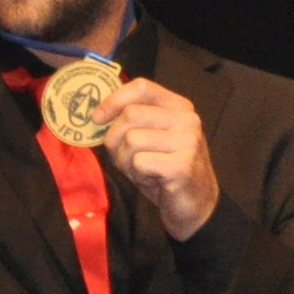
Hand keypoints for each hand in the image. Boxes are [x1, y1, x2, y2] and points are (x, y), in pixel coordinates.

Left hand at [96, 79, 219, 240]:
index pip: (141, 87)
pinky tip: (153, 180)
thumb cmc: (166, 171)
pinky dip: (138, 175)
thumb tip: (97, 115)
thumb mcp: (150, 139)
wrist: (196, 205)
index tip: (97, 118)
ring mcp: (187, 141)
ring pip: (131, 139)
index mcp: (179, 107)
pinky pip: (139, 162)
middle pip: (130, 114)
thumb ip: (131, 122)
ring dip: (126, 161)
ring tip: (143, 170)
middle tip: (125, 159)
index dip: (114, 100)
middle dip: (115, 140)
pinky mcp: (182, 165)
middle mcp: (187, 119)